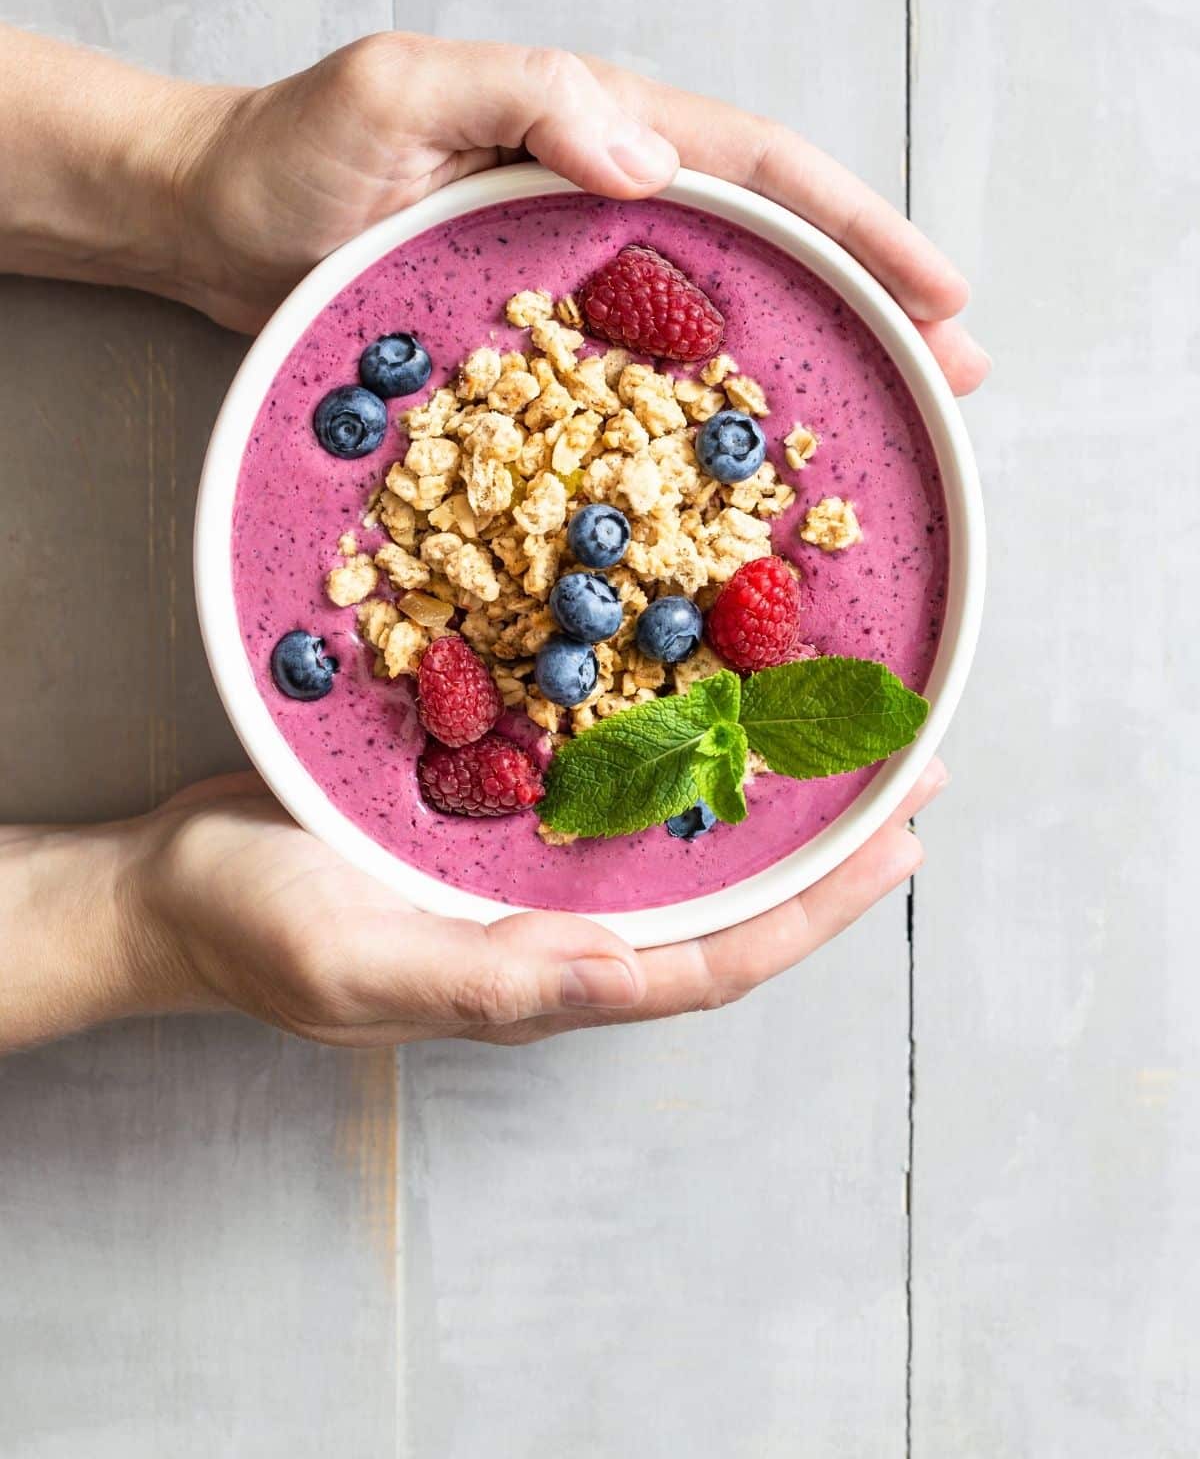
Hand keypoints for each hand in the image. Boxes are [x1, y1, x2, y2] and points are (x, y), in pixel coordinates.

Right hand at [126, 761, 947, 1048]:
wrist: (169, 879)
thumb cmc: (246, 928)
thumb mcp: (351, 961)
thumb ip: (480, 981)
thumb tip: (620, 977)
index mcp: (539, 983)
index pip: (711, 963)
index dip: (813, 913)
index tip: (899, 848)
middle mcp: (554, 931)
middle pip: (719, 899)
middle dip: (822, 847)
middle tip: (912, 769)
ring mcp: (526, 874)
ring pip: (673, 836)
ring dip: (760, 787)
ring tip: (838, 727)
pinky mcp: (493, 812)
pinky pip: (605, 781)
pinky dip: (668, 741)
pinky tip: (703, 689)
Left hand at [178, 33, 988, 391]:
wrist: (206, 220)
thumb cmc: (289, 149)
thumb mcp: (396, 90)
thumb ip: (523, 96)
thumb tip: (654, 163)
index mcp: (596, 128)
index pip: (758, 169)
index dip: (859, 224)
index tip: (940, 289)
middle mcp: (605, 200)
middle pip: (768, 245)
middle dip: (871, 298)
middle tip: (958, 372)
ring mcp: (573, 276)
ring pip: (718, 316)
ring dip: (807, 362)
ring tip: (885, 424)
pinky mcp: (533, 342)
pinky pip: (639, 376)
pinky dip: (697, 420)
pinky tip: (729, 477)